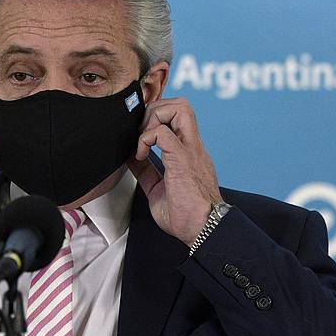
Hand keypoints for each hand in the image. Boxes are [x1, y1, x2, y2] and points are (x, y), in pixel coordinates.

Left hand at [127, 97, 221, 245]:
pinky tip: (141, 155)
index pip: (178, 115)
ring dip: (154, 118)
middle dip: (155, 110)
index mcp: (189, 152)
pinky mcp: (182, 159)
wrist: (203, 231)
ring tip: (143, 140)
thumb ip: (147, 171)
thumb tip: (132, 159)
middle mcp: (192, 146)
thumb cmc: (186, 216)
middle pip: (181, 104)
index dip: (157, 115)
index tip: (140, 133)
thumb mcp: (159, 189)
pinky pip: (162, 133)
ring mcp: (189, 150)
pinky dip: (146, 139)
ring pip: (179, 108)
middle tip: (141, 133)